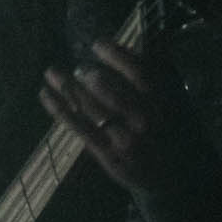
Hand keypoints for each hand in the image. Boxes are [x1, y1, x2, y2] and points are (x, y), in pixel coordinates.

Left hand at [40, 38, 167, 190]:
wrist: (176, 177)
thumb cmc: (174, 133)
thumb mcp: (176, 103)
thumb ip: (156, 76)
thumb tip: (129, 47)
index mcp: (163, 105)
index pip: (139, 74)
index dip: (116, 56)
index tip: (98, 44)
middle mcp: (144, 123)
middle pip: (113, 94)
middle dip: (92, 78)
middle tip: (79, 68)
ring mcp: (123, 140)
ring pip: (92, 110)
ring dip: (68, 88)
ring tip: (53, 73)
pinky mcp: (106, 155)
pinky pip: (79, 128)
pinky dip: (60, 110)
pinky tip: (46, 94)